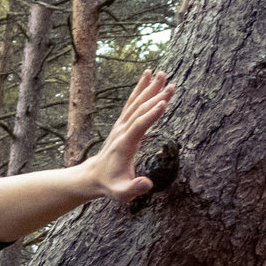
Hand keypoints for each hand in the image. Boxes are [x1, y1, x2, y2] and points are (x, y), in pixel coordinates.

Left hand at [84, 69, 173, 204]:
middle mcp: (122, 130)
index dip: (151, 115)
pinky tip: (149, 78)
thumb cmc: (110, 185)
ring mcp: (121, 125)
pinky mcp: (123, 123)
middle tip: (171, 84)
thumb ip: (133, 189)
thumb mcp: (121, 192)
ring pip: (136, 102)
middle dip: (155, 96)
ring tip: (162, 73)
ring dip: (149, 88)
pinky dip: (141, 89)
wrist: (93, 176)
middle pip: (139, 109)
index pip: (139, 126)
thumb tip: (146, 184)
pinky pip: (132, 103)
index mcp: (125, 144)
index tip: (164, 102)